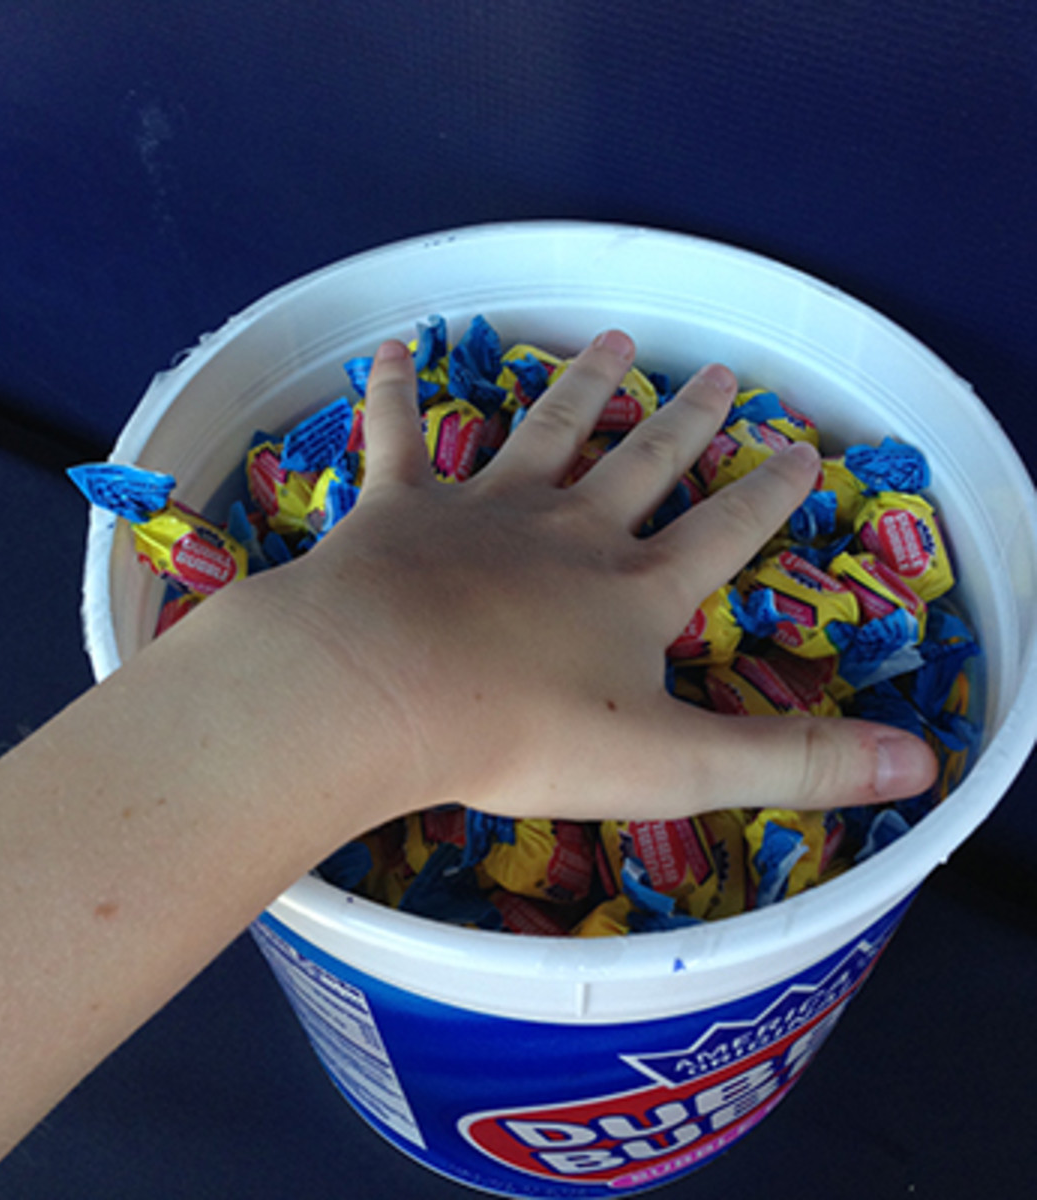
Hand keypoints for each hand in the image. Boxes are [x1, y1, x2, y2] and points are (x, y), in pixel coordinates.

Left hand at [251, 329, 937, 822]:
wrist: (386, 690)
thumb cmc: (526, 735)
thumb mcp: (677, 764)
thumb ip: (794, 761)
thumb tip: (919, 764)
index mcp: (633, 590)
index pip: (722, 534)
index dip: (768, 496)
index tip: (802, 452)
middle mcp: (568, 532)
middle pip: (642, 465)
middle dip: (686, 422)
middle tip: (719, 375)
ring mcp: (483, 511)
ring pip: (545, 433)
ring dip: (583, 387)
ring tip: (615, 344)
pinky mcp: (401, 508)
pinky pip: (400, 437)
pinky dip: (397, 392)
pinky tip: (399, 346)